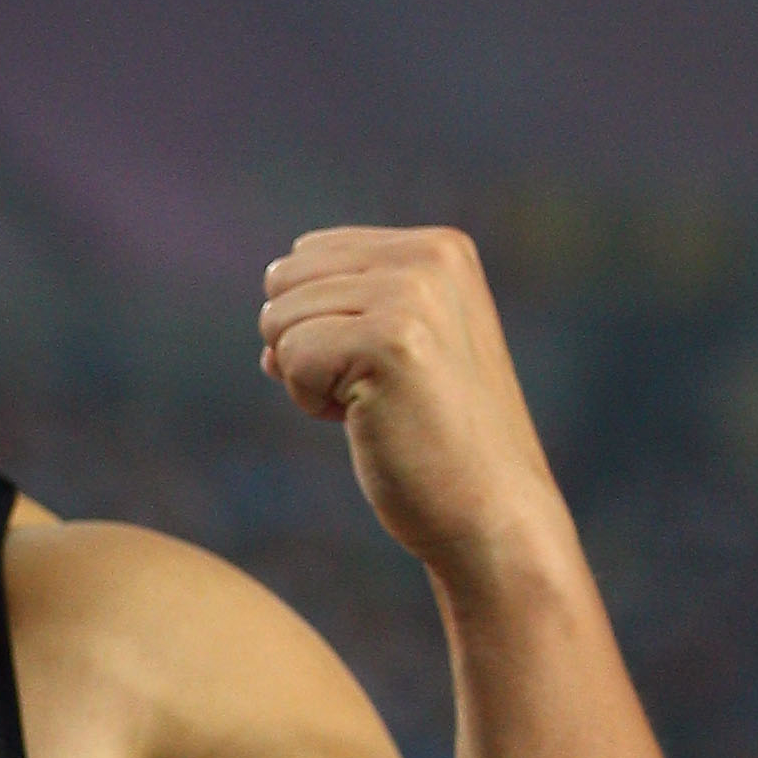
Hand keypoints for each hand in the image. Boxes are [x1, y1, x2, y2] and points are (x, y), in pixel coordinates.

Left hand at [260, 227, 565, 572]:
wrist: (490, 511)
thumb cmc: (433, 440)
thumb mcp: (392, 353)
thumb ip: (334, 317)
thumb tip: (267, 342)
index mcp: (438, 246)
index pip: (306, 254)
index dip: (318, 321)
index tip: (378, 364)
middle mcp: (430, 256)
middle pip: (283, 280)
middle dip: (304, 343)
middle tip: (373, 389)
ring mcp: (413, 295)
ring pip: (279, 319)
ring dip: (308, 377)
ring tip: (378, 404)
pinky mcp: (390, 341)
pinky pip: (290, 358)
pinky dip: (310, 400)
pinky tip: (368, 419)